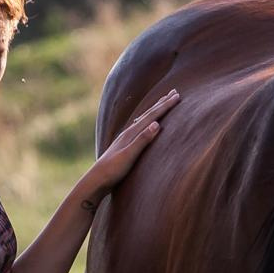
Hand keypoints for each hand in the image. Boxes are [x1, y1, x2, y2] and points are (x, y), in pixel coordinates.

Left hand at [79, 87, 179, 208]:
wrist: (96, 180)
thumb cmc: (113, 170)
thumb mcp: (129, 156)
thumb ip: (142, 140)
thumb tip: (157, 124)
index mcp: (131, 133)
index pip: (152, 116)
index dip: (165, 106)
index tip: (177, 95)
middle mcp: (128, 132)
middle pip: (148, 114)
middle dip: (162, 103)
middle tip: (174, 92)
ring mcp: (125, 138)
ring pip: (144, 119)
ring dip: (154, 110)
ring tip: (162, 102)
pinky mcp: (124, 145)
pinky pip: (139, 127)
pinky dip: (146, 120)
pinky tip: (144, 122)